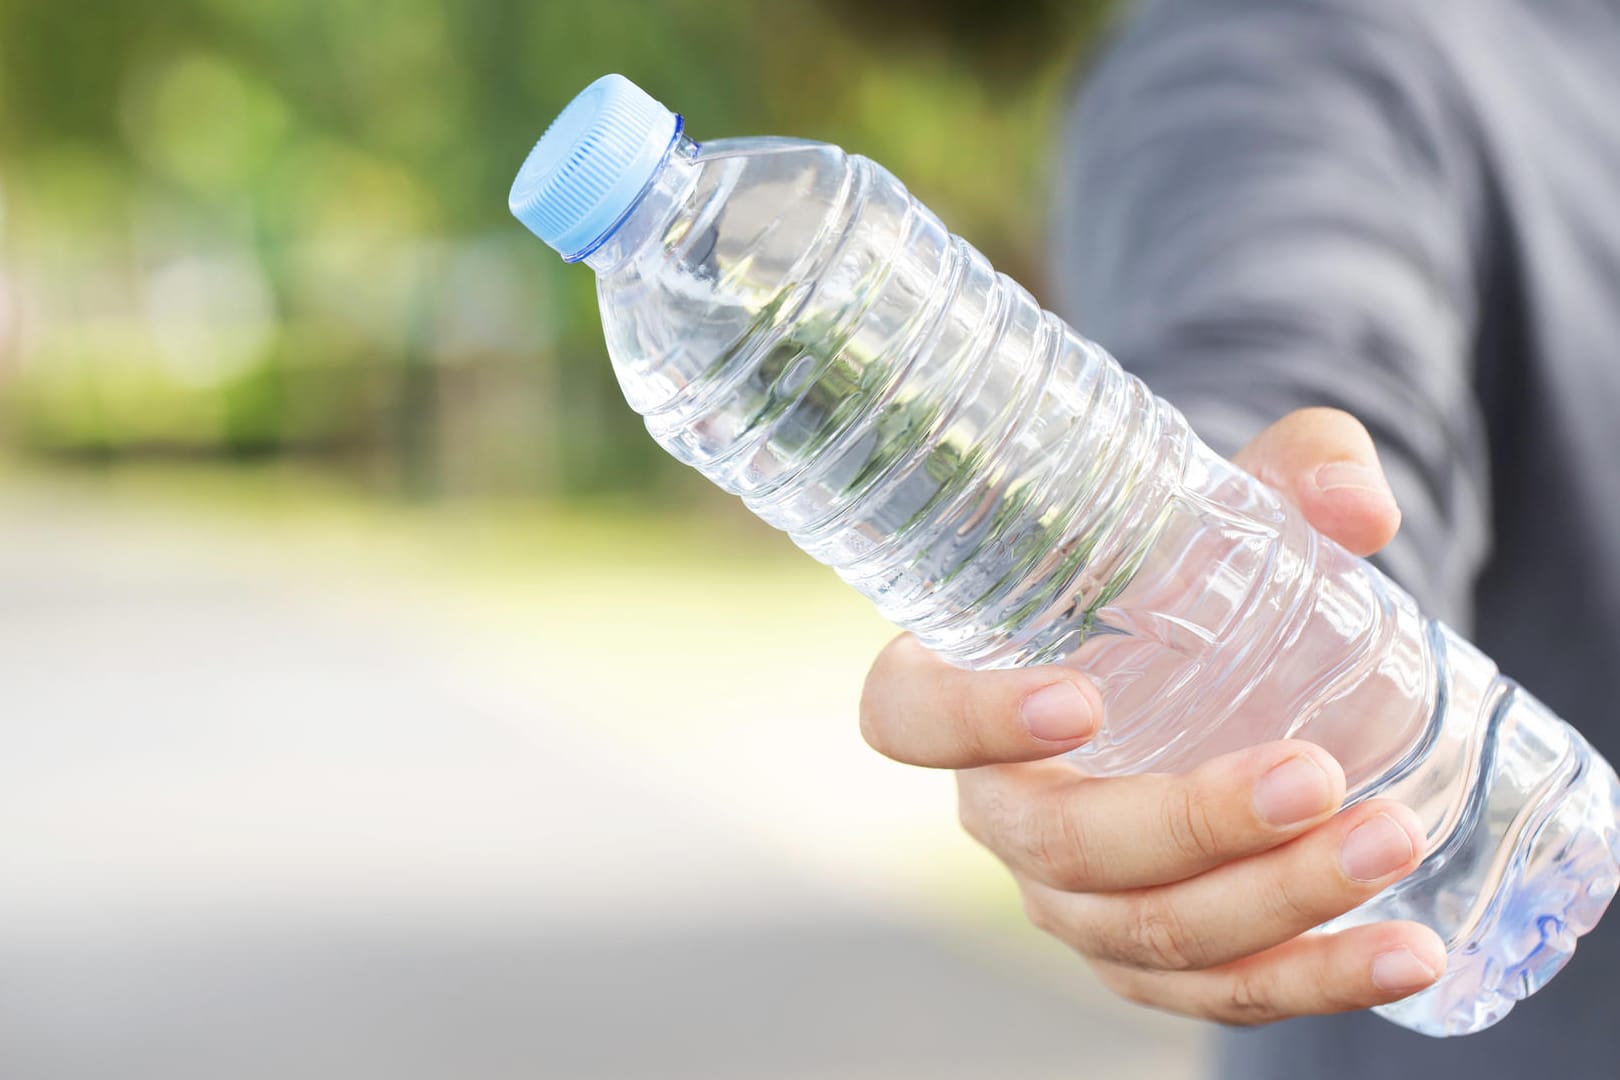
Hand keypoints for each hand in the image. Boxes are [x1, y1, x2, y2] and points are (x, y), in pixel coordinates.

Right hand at [858, 407, 1444, 1024]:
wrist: (1242, 660)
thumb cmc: (1197, 570)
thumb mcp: (1237, 502)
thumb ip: (1296, 471)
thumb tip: (1358, 508)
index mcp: (968, 684)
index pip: (908, 718)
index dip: (969, 722)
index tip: (1080, 699)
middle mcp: (1003, 804)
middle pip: (1055, 846)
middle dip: (1186, 824)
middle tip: (1311, 775)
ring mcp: (1073, 895)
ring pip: (1143, 933)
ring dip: (1272, 901)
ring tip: (1390, 841)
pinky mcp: (1151, 958)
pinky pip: (1214, 993)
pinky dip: (1313, 979)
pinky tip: (1402, 951)